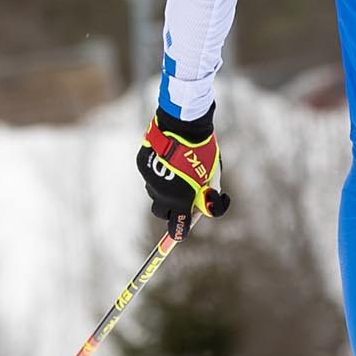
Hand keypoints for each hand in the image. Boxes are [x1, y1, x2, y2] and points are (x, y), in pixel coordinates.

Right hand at [136, 106, 227, 221]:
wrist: (183, 124)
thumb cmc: (203, 151)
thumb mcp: (213, 175)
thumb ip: (208, 195)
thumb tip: (203, 208)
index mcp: (180, 200)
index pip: (177, 228)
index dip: (181, 230)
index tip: (182, 230)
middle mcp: (161, 194)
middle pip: (162, 213)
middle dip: (171, 210)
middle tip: (182, 199)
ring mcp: (149, 179)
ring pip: (155, 193)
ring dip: (164, 190)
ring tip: (178, 172)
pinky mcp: (142, 165)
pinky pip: (149, 176)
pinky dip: (158, 174)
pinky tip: (168, 160)